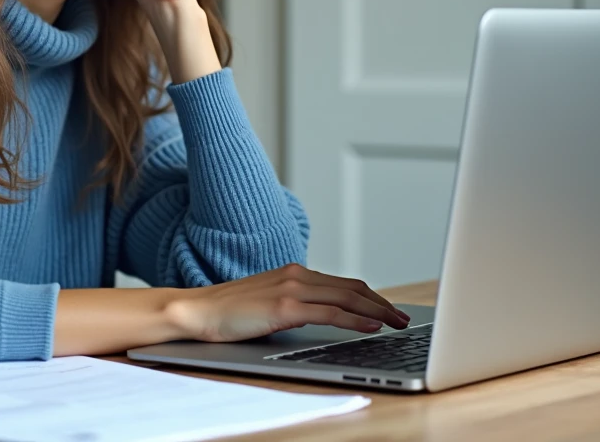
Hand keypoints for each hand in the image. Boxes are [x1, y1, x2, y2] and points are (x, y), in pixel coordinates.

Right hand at [165, 263, 411, 342]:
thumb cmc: (228, 312)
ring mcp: (291, 288)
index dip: (371, 296)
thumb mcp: (268, 303)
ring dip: (377, 311)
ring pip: (347, 297)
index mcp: (294, 272)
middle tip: (402, 318)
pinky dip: (355, 319)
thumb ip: (294, 305)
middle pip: (352, 287)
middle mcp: (297, 275)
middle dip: (382, 303)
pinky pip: (330, 312)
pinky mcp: (284, 306)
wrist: (197, 310)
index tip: (389, 309)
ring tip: (395, 323)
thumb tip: (321, 319)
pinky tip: (371, 327)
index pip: (343, 283)